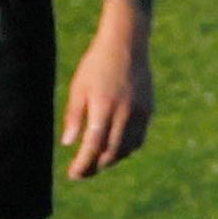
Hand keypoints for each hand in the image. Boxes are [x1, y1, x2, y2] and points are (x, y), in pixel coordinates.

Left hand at [62, 24, 152, 179]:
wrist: (127, 44)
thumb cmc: (97, 65)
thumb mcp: (78, 88)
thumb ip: (74, 117)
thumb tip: (68, 143)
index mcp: (103, 108)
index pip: (93, 146)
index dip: (83, 164)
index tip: (73, 175)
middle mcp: (124, 113)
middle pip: (111, 152)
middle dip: (95, 167)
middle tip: (81, 173)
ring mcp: (140, 112)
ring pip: (127, 148)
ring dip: (111, 160)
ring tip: (95, 164)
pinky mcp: (149, 109)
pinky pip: (139, 138)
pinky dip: (126, 149)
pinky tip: (114, 150)